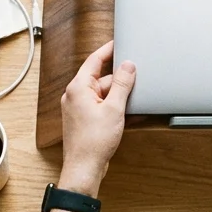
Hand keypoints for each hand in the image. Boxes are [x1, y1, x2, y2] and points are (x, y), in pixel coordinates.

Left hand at [60, 41, 134, 195]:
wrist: (84, 168)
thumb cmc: (93, 142)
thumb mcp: (114, 108)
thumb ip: (122, 84)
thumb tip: (128, 66)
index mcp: (78, 88)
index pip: (94, 60)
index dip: (109, 50)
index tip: (119, 43)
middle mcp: (75, 95)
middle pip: (101, 78)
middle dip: (119, 79)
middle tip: (136, 77)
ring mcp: (78, 108)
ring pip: (102, 93)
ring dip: (117, 95)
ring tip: (132, 101)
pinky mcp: (83, 119)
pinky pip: (100, 105)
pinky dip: (113, 106)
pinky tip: (125, 112)